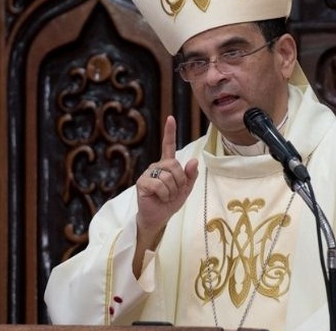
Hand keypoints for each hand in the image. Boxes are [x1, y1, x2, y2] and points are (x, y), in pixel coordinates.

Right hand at [135, 116, 198, 252]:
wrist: (158, 218)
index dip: (170, 132)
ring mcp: (148, 173)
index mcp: (167, 165)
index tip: (170, 118)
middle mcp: (157, 166)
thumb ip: (191, 176)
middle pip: (175, 165)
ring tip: (166, 197)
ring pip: (168, 177)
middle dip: (180, 182)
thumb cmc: (170, 202)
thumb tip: (193, 160)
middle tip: (174, 192)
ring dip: (172, 191)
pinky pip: (159, 185)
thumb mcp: (186, 189)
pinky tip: (159, 198)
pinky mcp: (142, 182)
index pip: (169, 146)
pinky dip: (164, 195)